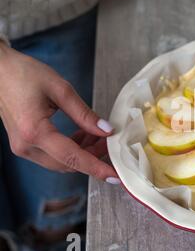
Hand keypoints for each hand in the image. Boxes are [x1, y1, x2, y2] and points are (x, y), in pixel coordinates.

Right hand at [0, 43, 119, 183]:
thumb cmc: (23, 73)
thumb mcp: (61, 90)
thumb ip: (85, 114)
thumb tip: (107, 131)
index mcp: (35, 132)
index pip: (73, 158)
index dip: (97, 168)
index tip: (115, 176)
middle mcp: (26, 146)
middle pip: (69, 164)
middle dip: (94, 157)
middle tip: (112, 144)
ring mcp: (23, 147)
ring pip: (62, 162)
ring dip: (84, 153)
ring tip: (100, 137)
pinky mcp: (24, 144)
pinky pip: (53, 155)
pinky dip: (72, 149)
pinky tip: (84, 135)